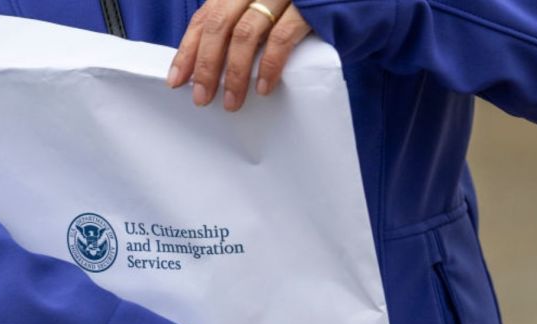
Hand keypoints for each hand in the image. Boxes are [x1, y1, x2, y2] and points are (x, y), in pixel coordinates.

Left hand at [166, 0, 312, 110]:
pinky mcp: (309, 7)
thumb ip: (243, 25)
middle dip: (206, 64)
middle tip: (201, 97)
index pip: (206, 16)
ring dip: (235, 72)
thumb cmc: (309, 12)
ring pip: (246, 33)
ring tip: (232, 101)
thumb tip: (209, 66)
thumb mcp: (269, 12)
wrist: (359, 2)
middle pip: (219, 24)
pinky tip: (264, 88)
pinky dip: (270, 65)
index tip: (178, 79)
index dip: (189, 48)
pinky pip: (282, 38)